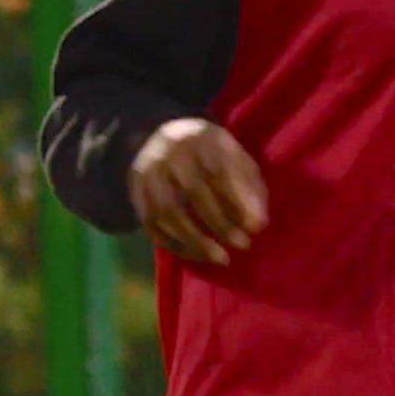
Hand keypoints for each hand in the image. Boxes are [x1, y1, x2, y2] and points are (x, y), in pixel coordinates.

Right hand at [130, 118, 267, 264]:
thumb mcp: (233, 154)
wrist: (158, 137)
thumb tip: (258, 223)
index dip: (239, 201)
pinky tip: (197, 255)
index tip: (256, 227)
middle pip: (193, 192)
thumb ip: (248, 184)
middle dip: (221, 224)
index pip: (219, 171)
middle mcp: (169, 153)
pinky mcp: (136, 195)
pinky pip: (153, 225)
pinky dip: (176, 245)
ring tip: (222, 259)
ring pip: (169, 212)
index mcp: (199, 139)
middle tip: (243, 245)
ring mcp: (148, 174)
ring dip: (197, 241)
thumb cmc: (207, 151)